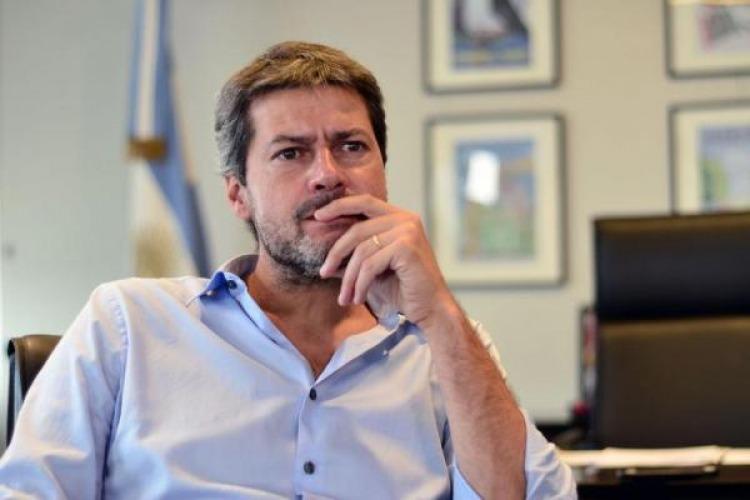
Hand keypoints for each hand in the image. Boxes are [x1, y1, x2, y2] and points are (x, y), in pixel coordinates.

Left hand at [316, 194, 456, 327]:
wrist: (431, 309)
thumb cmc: (402, 289)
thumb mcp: (372, 269)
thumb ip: (353, 257)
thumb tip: (325, 257)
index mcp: (399, 217)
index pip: (364, 201)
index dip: (339, 205)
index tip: (318, 216)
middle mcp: (405, 219)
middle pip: (357, 228)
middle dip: (336, 253)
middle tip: (323, 272)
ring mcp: (408, 231)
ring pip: (361, 250)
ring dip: (348, 277)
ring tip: (344, 297)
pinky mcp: (407, 247)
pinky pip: (370, 264)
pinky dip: (360, 284)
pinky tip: (358, 298)